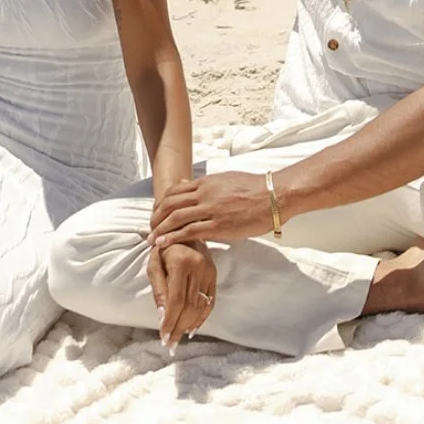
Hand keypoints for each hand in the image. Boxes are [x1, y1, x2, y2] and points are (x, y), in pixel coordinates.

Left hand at [146, 241, 216, 346]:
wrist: (181, 232)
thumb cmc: (163, 249)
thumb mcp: (153, 265)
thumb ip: (158, 290)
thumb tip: (162, 317)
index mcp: (181, 263)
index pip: (176, 300)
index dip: (170, 321)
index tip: (164, 337)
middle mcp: (198, 267)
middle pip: (189, 306)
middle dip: (178, 327)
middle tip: (170, 344)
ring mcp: (209, 271)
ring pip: (200, 306)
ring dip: (189, 325)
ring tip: (179, 338)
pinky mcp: (214, 274)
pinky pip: (210, 301)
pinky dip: (202, 318)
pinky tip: (192, 328)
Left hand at [149, 172, 273, 248]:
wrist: (274, 195)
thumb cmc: (254, 188)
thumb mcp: (226, 180)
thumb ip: (207, 184)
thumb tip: (188, 183)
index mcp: (206, 183)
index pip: (174, 191)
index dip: (161, 203)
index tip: (156, 213)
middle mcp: (204, 194)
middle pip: (170, 204)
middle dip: (156, 217)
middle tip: (150, 228)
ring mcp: (210, 209)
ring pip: (175, 218)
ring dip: (160, 229)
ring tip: (152, 239)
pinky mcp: (218, 226)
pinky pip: (189, 232)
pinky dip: (172, 238)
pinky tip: (163, 244)